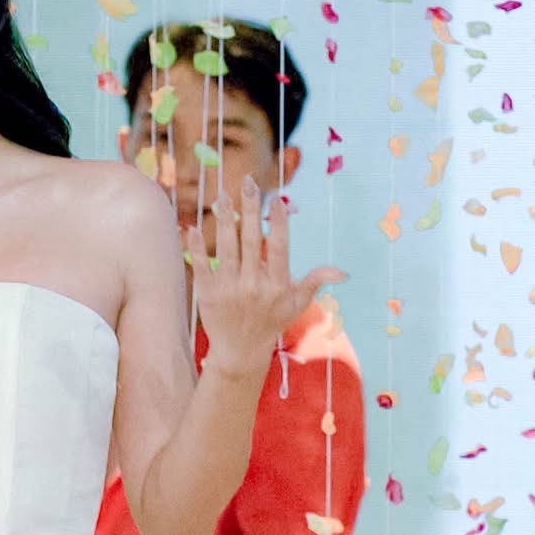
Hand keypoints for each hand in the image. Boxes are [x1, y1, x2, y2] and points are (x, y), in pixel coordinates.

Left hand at [183, 175, 344, 374]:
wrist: (240, 352)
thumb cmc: (272, 322)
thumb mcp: (297, 305)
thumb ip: (314, 283)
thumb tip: (342, 272)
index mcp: (277, 285)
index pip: (278, 247)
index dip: (277, 222)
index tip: (276, 198)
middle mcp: (254, 285)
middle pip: (250, 241)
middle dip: (249, 210)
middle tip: (247, 182)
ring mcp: (229, 289)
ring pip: (225, 248)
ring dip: (224, 221)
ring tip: (222, 196)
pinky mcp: (208, 293)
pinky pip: (201, 265)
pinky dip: (195, 246)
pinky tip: (192, 226)